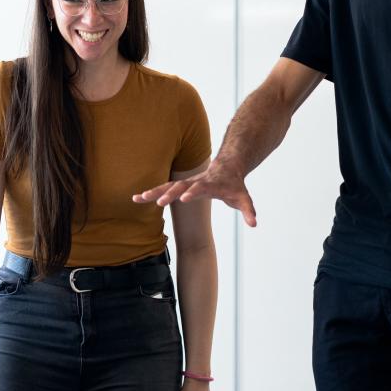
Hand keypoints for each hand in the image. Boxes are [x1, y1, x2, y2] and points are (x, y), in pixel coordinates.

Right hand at [132, 159, 257, 226]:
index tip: (183, 199)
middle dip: (168, 194)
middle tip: (157, 202)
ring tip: (137, 198)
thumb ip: (248, 210)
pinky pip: (163, 188)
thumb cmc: (234, 185)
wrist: (228, 166)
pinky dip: (151, 192)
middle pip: (180, 186)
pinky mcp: (179, 185)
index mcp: (210, 183)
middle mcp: (195, 181)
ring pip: (167, 186)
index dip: (192, 192)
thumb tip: (254, 224)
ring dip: (153, 192)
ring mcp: (186, 182)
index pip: (200, 188)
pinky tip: (136, 198)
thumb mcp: (243, 197)